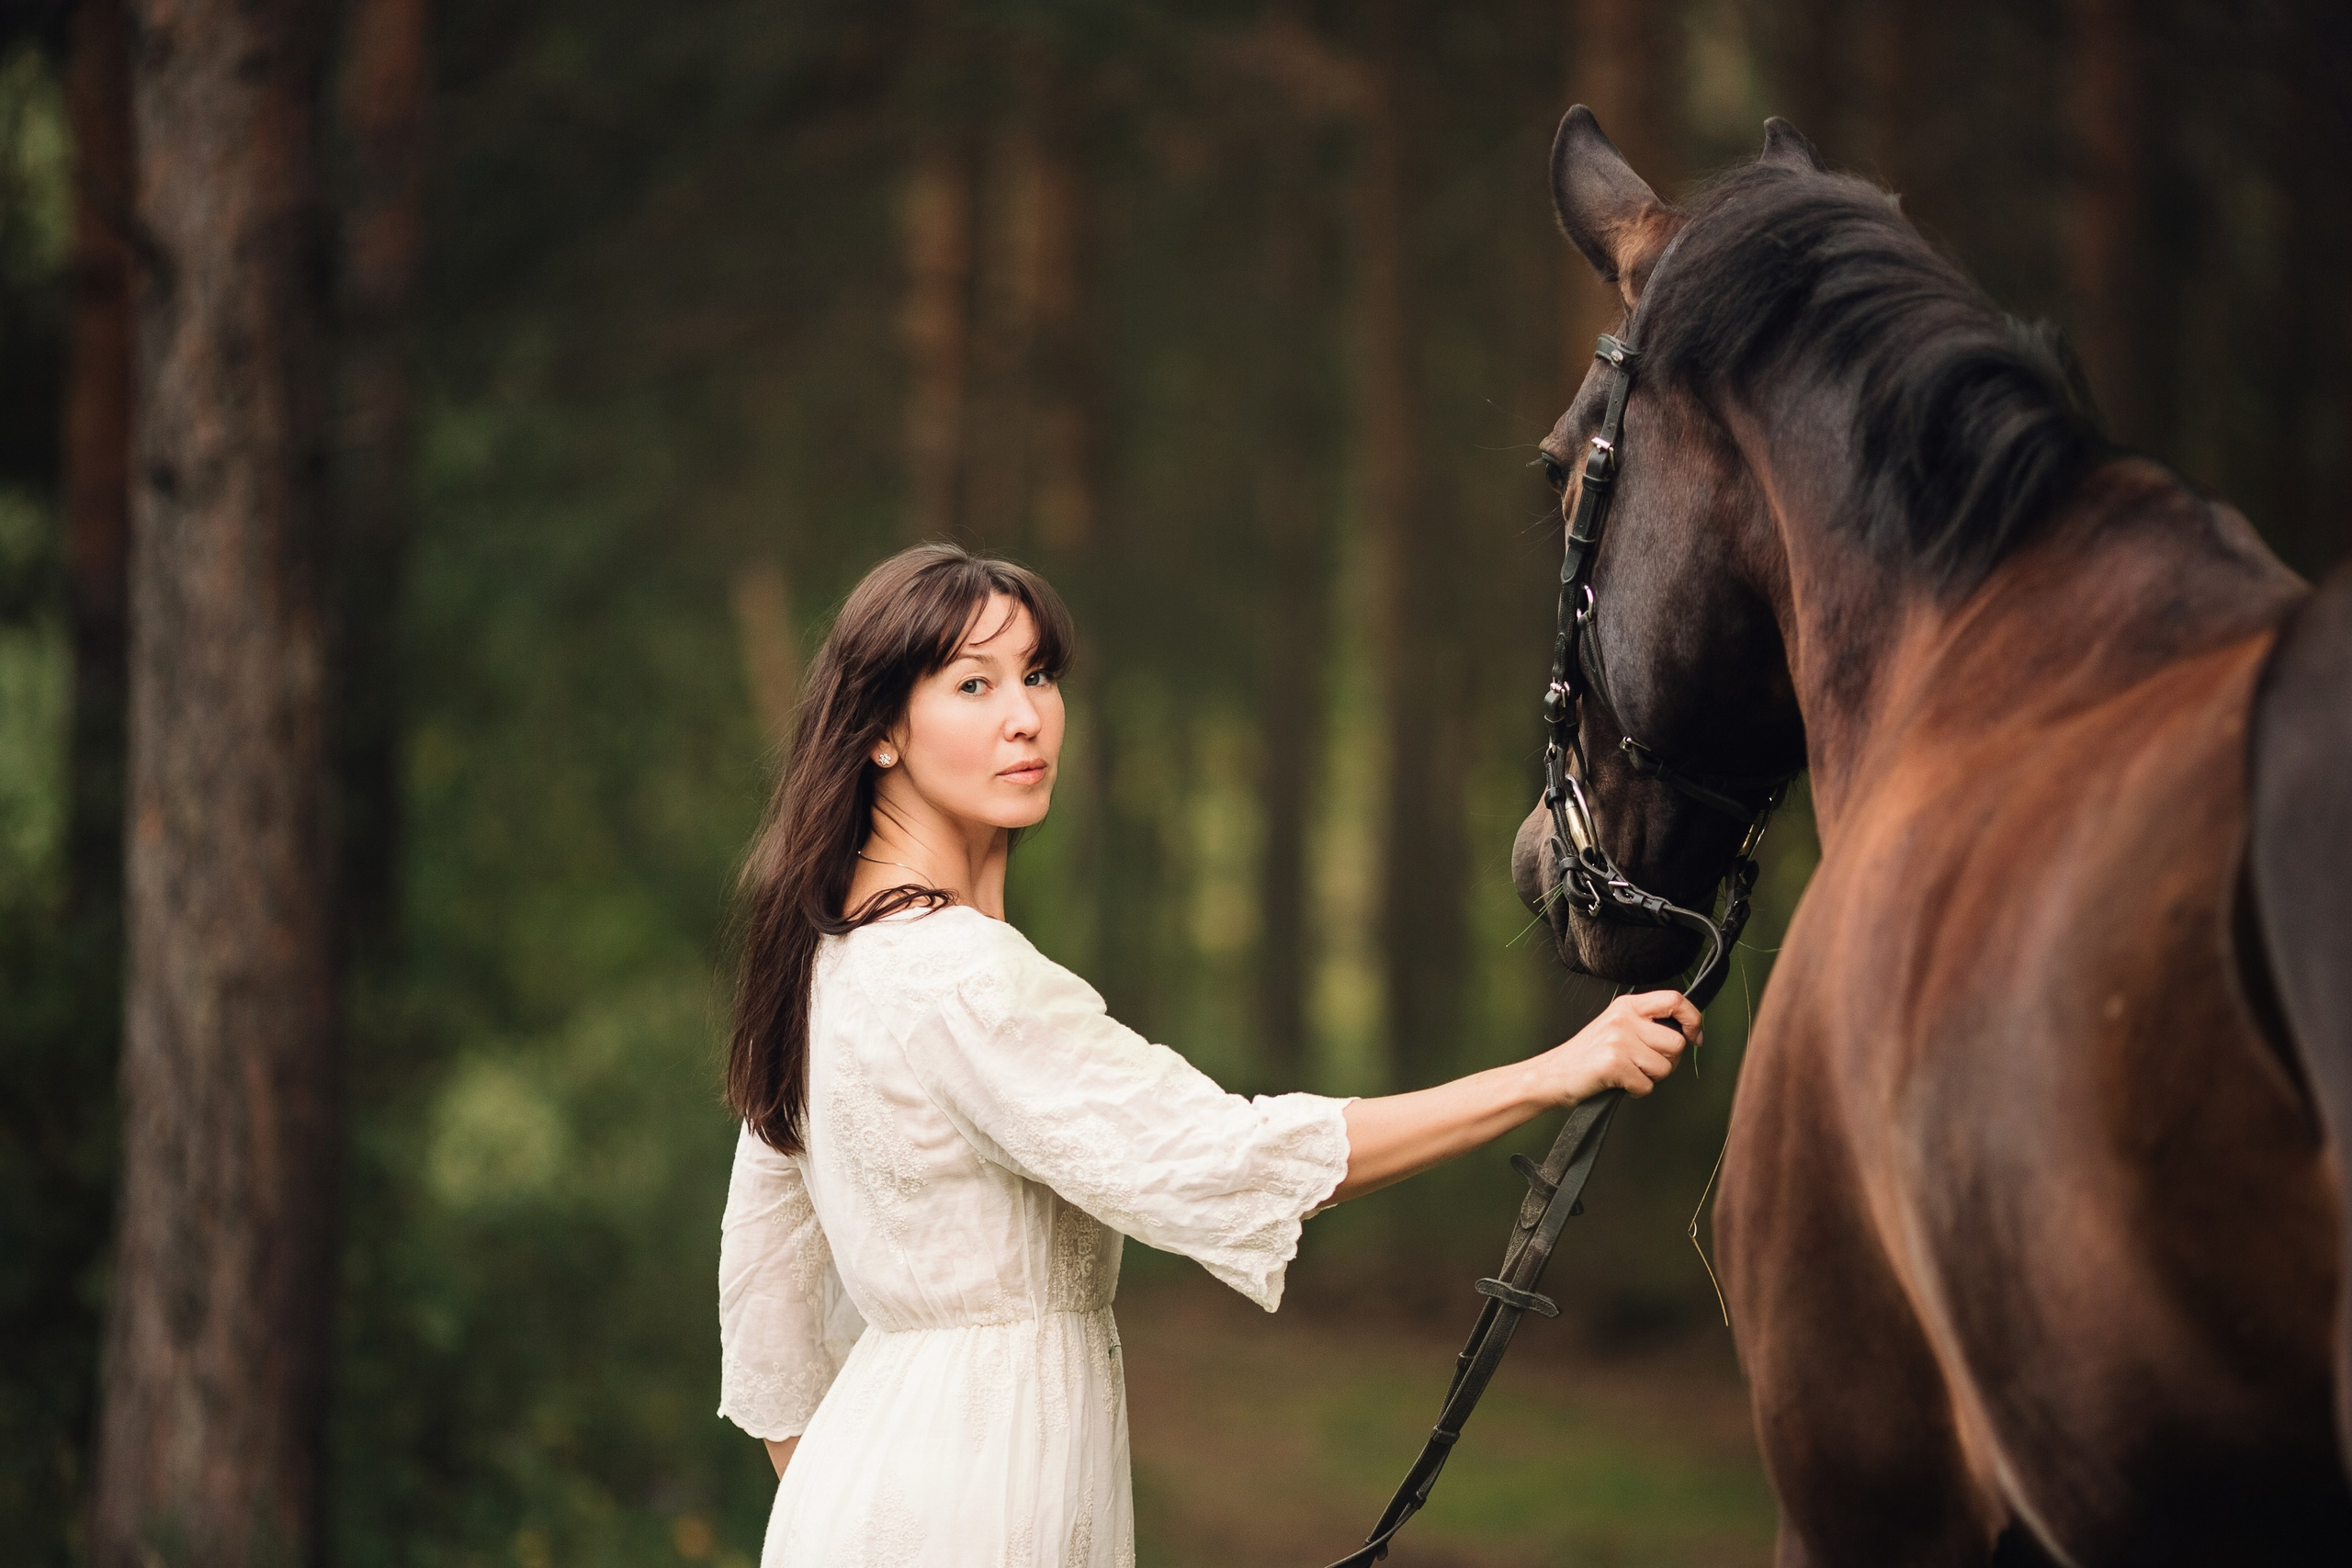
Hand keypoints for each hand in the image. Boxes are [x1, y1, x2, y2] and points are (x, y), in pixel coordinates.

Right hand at [1532, 990, 1697, 1105]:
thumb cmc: (1586, 1056)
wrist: (1552, 1075)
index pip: (1675, 1000)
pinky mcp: (1614, 1063)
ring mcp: (1618, 1040)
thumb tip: (1686, 1032)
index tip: (1694, 1036)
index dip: (1693, 1019)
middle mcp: (1624, 1019)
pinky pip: (1647, 1085)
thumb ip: (1647, 1024)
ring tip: (1629, 1072)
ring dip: (1651, 1077)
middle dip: (1668, 1061)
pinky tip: (1620, 1082)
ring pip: (1665, 1067)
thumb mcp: (1616, 1026)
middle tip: (1645, 1064)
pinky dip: (1636, 1090)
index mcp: (1627, 1005)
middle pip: (1676, 1042)